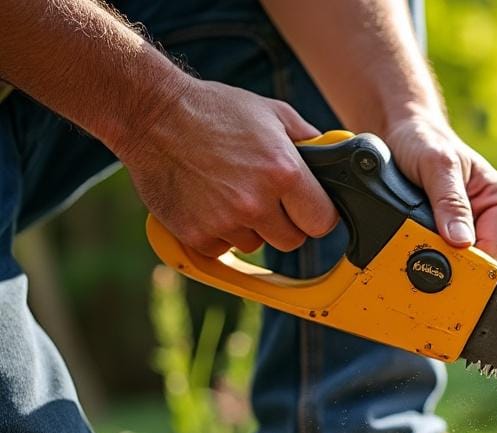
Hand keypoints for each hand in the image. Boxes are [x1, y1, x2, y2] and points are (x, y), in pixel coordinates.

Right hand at [118, 79, 339, 256]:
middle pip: (292, 241)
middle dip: (284, 223)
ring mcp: (224, 220)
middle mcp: (256, 201)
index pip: (323, 222)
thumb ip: (309, 141)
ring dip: (247, 227)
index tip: (307, 207)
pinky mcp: (194, 233)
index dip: (317, 215)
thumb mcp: (273, 113)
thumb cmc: (214, 110)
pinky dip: (215, 232)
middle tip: (266, 198)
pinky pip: (220, 249)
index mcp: (284, 172)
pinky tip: (205, 201)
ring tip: (228, 190)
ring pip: (255, 245)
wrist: (152, 114)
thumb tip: (334, 157)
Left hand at [383, 116, 496, 271]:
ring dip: (447, 259)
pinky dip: (440, 257)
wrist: (409, 137)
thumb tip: (460, 241)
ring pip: (474, 269)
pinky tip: (427, 237)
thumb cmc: (428, 142)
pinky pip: (459, 263)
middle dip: (457, 262)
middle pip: (487, 266)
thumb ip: (450, 202)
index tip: (438, 259)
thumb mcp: (437, 165)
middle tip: (426, 242)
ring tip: (425, 232)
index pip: (494, 251)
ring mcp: (488, 234)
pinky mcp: (470, 241)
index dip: (466, 261)